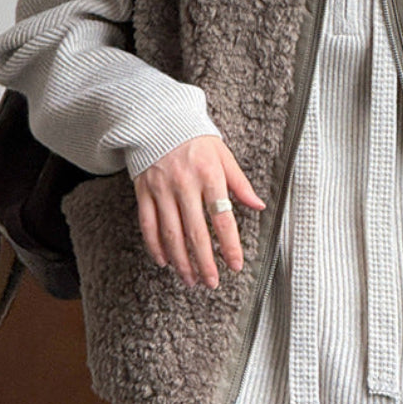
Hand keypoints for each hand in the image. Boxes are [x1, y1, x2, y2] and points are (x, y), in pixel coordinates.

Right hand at [133, 135, 265, 288]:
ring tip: (191, 279)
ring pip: (171, 234)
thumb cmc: (197, 140)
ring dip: (181, 261)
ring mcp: (161, 190)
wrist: (158, 121)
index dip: (229, 245)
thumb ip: (240, 183)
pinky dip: (155, 246)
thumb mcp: (224, 156)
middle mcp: (184, 185)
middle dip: (204, 262)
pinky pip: (147, 224)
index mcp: (210, 176)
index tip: (235, 265)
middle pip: (195, 232)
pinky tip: (165, 262)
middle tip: (212, 283)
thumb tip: (259, 205)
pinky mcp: (143, 192)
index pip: (222, 218)